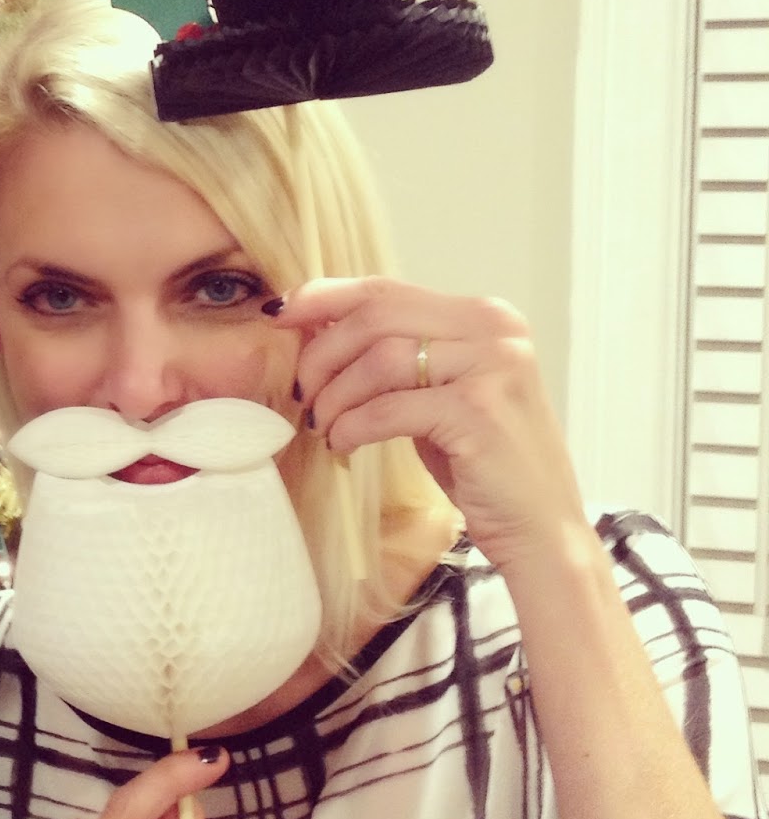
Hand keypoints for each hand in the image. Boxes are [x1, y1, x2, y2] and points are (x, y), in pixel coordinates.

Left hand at [277, 277, 589, 574]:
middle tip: (303, 393)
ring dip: (335, 395)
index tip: (278, 315)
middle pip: (376, 316)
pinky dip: (353, 425)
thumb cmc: (479, 461)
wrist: (540, 528)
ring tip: (323, 425)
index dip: (323, 297)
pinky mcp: (480, 411)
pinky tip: (343, 444)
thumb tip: (313, 326)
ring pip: (379, 360)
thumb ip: (392, 354)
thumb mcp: (435, 392)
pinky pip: (389, 408)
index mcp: (484, 315)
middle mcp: (494, 329)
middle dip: (322, 353)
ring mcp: (493, 366)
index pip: (385, 289)